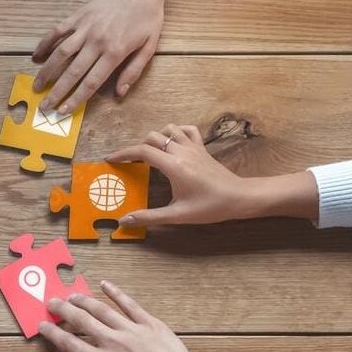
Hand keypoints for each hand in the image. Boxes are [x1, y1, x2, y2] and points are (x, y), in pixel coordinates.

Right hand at [32, 0, 170, 114]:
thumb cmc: (148, 16)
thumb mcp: (149, 46)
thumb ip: (133, 71)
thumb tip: (119, 93)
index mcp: (115, 52)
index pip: (91, 82)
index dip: (76, 99)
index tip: (63, 111)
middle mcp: (97, 41)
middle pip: (72, 72)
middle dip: (56, 92)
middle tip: (44, 106)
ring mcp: (85, 28)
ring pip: (61, 53)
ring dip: (46, 72)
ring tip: (36, 86)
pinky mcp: (78, 16)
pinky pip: (57, 31)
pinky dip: (44, 44)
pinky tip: (36, 57)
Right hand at [38, 281, 211, 351]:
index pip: (70, 343)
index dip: (53, 333)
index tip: (42, 325)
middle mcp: (112, 342)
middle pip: (81, 320)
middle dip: (63, 310)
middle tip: (52, 302)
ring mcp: (130, 330)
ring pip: (101, 309)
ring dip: (84, 300)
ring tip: (72, 295)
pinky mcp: (148, 323)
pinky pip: (128, 303)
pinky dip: (115, 292)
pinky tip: (104, 284)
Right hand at [107, 123, 318, 225]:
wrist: (239, 198)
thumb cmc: (210, 207)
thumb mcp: (178, 215)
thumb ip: (149, 217)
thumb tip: (124, 221)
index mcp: (174, 166)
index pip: (142, 151)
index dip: (123, 153)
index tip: (111, 159)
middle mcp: (182, 152)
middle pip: (152, 137)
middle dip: (137, 147)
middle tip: (130, 162)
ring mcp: (194, 147)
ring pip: (169, 129)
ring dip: (156, 137)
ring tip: (150, 153)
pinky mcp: (203, 148)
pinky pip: (187, 130)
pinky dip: (176, 131)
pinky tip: (173, 143)